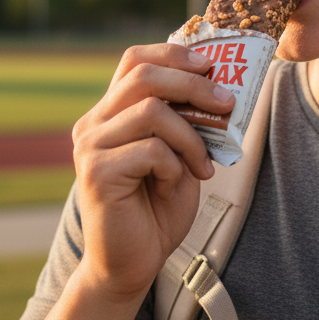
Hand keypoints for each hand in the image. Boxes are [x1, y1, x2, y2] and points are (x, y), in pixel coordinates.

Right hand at [71, 43, 234, 300]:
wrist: (131, 264)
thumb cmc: (157, 209)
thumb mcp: (179, 155)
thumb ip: (186, 121)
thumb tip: (219, 86)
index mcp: (110, 113)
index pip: (135, 60)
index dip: (173, 54)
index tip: (211, 64)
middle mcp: (93, 123)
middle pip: (144, 76)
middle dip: (194, 85)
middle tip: (228, 104)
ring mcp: (90, 146)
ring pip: (151, 111)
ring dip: (191, 135)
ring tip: (204, 163)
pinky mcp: (96, 172)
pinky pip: (150, 150)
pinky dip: (175, 165)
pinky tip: (176, 184)